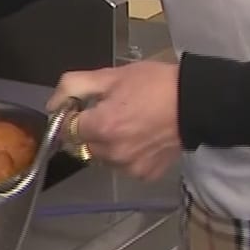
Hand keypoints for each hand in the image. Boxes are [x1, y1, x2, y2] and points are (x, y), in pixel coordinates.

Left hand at [48, 61, 181, 181]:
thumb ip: (73, 86)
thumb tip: (53, 104)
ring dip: (107, 143)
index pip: (66, 129)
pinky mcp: (145, 174)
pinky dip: (126, 154)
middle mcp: (113, 153)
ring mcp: (130, 167)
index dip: (71, 116)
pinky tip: (141, 137)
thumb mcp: (111, 75)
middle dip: (90, 129)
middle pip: (83, 145)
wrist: (196, 103)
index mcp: (102, 127)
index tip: (83, 106)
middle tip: (112, 111)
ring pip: (102, 156)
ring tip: (130, 123)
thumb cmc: (156, 85)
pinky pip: (123, 165)